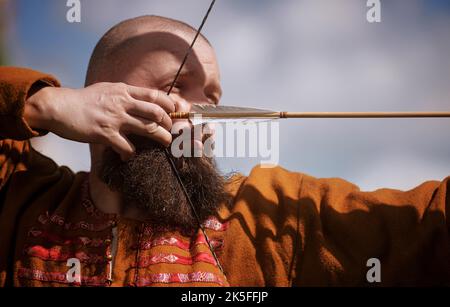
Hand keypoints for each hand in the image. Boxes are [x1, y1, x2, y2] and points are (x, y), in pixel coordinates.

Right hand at [24, 82, 174, 159]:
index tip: (174, 112)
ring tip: (164, 144)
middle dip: (169, 123)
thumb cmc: (83, 100)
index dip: (169, 104)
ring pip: (149, 129)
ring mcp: (115, 119)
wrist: (59, 107)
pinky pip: (127, 147)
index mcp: (124, 91)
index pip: (155, 95)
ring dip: (161, 138)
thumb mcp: (107, 89)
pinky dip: (131, 155)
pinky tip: (129, 158)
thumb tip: (140, 99)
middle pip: (157, 113)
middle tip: (170, 131)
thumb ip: (124, 94)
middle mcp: (122, 103)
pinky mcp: (105, 134)